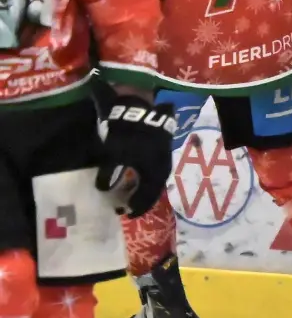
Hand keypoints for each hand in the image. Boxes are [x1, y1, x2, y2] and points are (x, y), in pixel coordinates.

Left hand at [97, 95, 176, 216]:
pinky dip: (142, 169)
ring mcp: (163, 152)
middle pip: (153, 186)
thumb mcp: (113, 154)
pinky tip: (133, 168)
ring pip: (153, 174)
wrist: (137, 104)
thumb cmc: (125, 132)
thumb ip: (108, 173)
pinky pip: (151, 163)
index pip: (149, 196)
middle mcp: (163, 164)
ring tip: (129, 186)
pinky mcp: (160, 141)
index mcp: (156, 171)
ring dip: (141, 182)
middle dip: (139, 195)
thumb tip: (102, 189)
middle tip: (126, 202)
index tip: (126, 213)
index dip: (138, 207)